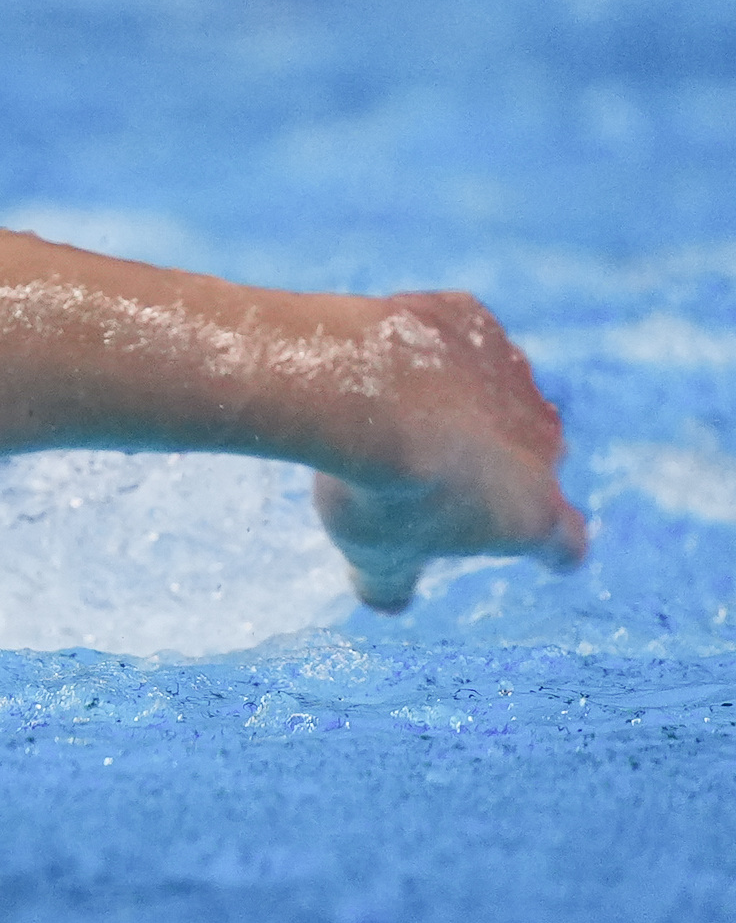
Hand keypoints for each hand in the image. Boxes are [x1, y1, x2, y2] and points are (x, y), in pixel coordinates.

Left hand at [309, 291, 584, 611]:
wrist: (359, 392)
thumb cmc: (375, 488)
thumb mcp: (376, 553)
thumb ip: (389, 582)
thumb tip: (387, 599)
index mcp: (533, 510)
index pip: (564, 542)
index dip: (554, 549)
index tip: (550, 553)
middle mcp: (541, 441)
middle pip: (534, 459)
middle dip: (496, 467)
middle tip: (437, 474)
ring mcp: (511, 376)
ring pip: (498, 394)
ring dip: (464, 406)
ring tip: (399, 415)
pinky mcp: (473, 323)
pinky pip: (455, 339)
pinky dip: (430, 352)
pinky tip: (385, 361)